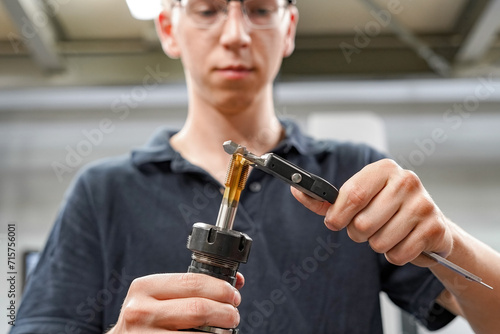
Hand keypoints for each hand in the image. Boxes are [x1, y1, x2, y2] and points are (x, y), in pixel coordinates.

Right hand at [107, 272, 243, 332]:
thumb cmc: (145, 318)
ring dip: (220, 332)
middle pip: (198, 309)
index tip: (234, 296)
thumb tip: (236, 281)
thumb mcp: (158, 296)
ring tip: (227, 330)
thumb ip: (191, 287)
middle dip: (225, 312)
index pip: (192, 282)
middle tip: (234, 315)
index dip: (220, 289)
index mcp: (145, 287)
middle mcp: (141, 311)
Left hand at [291, 159, 453, 266]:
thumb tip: (296, 190)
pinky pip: (398, 255)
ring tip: (388, 232)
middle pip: (362, 223)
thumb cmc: (384, 209)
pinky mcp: (435, 229)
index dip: (338, 215)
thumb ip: (325, 199)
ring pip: (378, 242)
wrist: (428, 224)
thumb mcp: (356, 200)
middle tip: (367, 228)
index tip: (334, 222)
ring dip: (377, 245)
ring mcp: (423, 204)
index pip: (352, 195)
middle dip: (358, 233)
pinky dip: (395, 255)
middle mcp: (406, 181)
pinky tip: (404, 241)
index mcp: (383, 169)